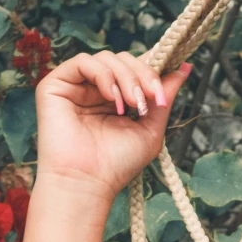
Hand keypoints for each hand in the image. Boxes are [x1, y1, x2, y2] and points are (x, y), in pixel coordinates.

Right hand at [34, 50, 190, 198]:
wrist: (86, 183)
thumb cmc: (115, 164)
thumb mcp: (150, 128)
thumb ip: (163, 97)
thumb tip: (185, 68)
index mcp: (115, 98)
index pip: (135, 68)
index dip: (152, 68)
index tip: (164, 86)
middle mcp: (94, 89)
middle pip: (124, 59)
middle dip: (143, 75)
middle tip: (150, 98)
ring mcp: (76, 86)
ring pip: (107, 58)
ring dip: (126, 77)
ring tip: (130, 105)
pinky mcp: (56, 84)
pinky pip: (83, 61)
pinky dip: (104, 75)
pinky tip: (111, 99)